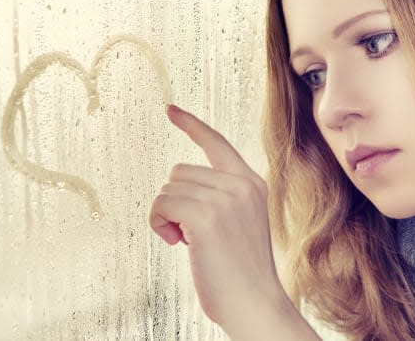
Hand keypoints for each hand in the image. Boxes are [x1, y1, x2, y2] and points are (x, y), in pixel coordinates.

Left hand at [149, 104, 286, 331]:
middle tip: (188, 233)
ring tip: (185, 241)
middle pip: (180, 171)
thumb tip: (177, 188)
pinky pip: (162, 204)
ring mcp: (225, 198)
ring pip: (168, 188)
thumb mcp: (239, 223)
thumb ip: (220, 197)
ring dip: (166, 214)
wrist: (255, 304)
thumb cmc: (240, 271)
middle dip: (175, 201)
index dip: (191, 125)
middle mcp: (241, 184)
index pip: (216, 143)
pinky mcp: (206, 216)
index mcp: (251, 183)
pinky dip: (159, 223)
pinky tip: (176, 243)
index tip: (170, 110)